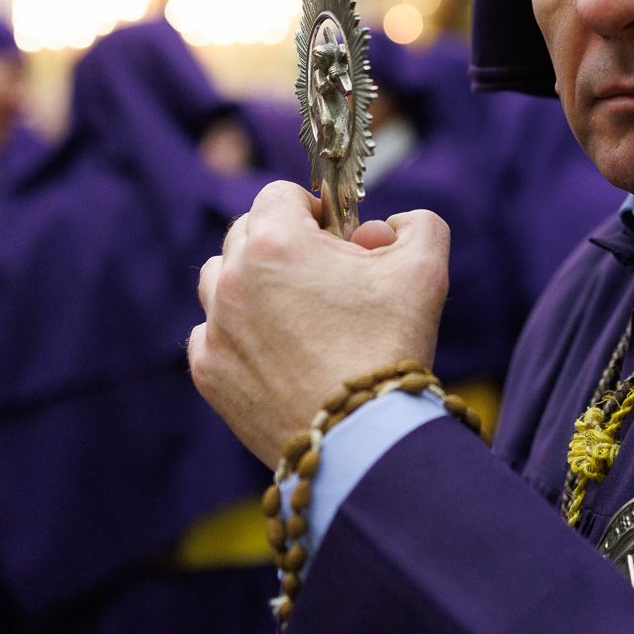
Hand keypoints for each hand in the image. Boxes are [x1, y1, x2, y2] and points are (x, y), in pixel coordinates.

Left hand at [188, 180, 450, 462]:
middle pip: (246, 233)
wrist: (361, 439)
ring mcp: (214, 328)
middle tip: (325, 278)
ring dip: (251, 284)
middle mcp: (232, 279)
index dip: (314, 209)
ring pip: (219, 280)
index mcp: (276, 242)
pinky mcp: (208, 372)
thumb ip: (417, 224)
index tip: (337, 237)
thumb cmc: (391, 347)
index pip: (280, 194)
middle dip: (284, 244)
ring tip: (296, 313)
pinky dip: (238, 334)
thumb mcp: (425, 268)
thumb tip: (385, 228)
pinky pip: (211, 334)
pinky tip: (277, 351)